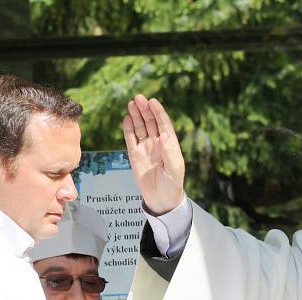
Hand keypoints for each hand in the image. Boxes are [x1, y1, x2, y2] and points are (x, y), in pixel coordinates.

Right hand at [123, 95, 185, 215]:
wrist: (161, 199)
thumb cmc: (172, 185)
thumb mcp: (175, 170)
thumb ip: (170, 153)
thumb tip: (164, 136)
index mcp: (169, 145)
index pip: (164, 124)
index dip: (159, 113)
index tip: (153, 102)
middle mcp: (157, 143)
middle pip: (151, 122)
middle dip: (145, 110)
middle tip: (139, 98)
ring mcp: (146, 148)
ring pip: (140, 127)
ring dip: (136, 115)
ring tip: (132, 103)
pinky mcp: (135, 155)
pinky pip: (131, 139)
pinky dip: (128, 129)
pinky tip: (127, 118)